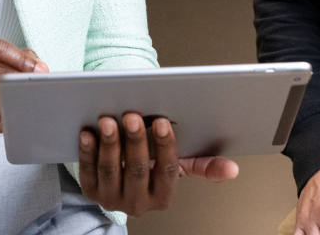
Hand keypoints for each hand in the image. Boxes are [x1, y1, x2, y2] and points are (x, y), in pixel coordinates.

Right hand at [0, 38, 46, 152]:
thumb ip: (9, 58)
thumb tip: (39, 66)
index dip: (20, 56)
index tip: (38, 66)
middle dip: (23, 82)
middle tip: (40, 85)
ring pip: (0, 102)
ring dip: (20, 102)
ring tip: (31, 100)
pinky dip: (12, 119)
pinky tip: (18, 115)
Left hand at [78, 113, 238, 216]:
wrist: (119, 179)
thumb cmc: (151, 167)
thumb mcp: (178, 167)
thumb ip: (204, 166)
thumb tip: (232, 170)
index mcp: (162, 197)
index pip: (167, 171)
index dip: (165, 147)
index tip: (163, 122)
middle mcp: (138, 203)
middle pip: (138, 170)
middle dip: (135, 141)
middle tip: (132, 116)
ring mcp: (112, 198)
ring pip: (111, 171)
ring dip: (109, 144)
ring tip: (109, 120)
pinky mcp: (91, 191)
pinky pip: (87, 171)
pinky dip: (87, 151)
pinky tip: (88, 133)